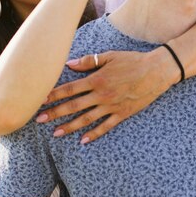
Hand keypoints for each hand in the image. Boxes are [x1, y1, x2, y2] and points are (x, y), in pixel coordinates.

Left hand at [36, 49, 177, 143]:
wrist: (157, 71)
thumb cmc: (133, 60)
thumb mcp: (110, 56)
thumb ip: (88, 61)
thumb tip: (69, 64)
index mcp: (97, 79)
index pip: (70, 89)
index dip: (54, 94)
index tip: (40, 99)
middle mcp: (102, 94)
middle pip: (73, 106)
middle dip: (55, 113)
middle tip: (39, 119)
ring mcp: (112, 106)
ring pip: (86, 119)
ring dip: (69, 126)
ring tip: (55, 133)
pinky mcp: (122, 113)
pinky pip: (106, 126)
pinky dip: (94, 134)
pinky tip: (83, 141)